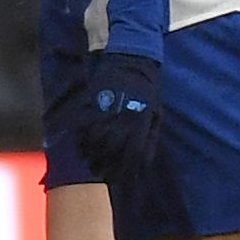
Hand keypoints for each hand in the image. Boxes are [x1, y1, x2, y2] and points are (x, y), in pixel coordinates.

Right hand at [80, 51, 163, 188]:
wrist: (132, 60)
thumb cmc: (147, 90)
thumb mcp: (156, 114)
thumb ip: (150, 138)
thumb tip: (144, 162)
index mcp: (143, 122)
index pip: (134, 154)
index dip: (126, 171)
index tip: (119, 179)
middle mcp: (125, 118)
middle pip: (113, 152)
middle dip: (107, 168)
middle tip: (102, 176)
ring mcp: (108, 110)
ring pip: (97, 141)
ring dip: (92, 157)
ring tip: (91, 165)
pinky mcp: (95, 102)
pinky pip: (85, 126)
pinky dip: (82, 140)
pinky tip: (82, 148)